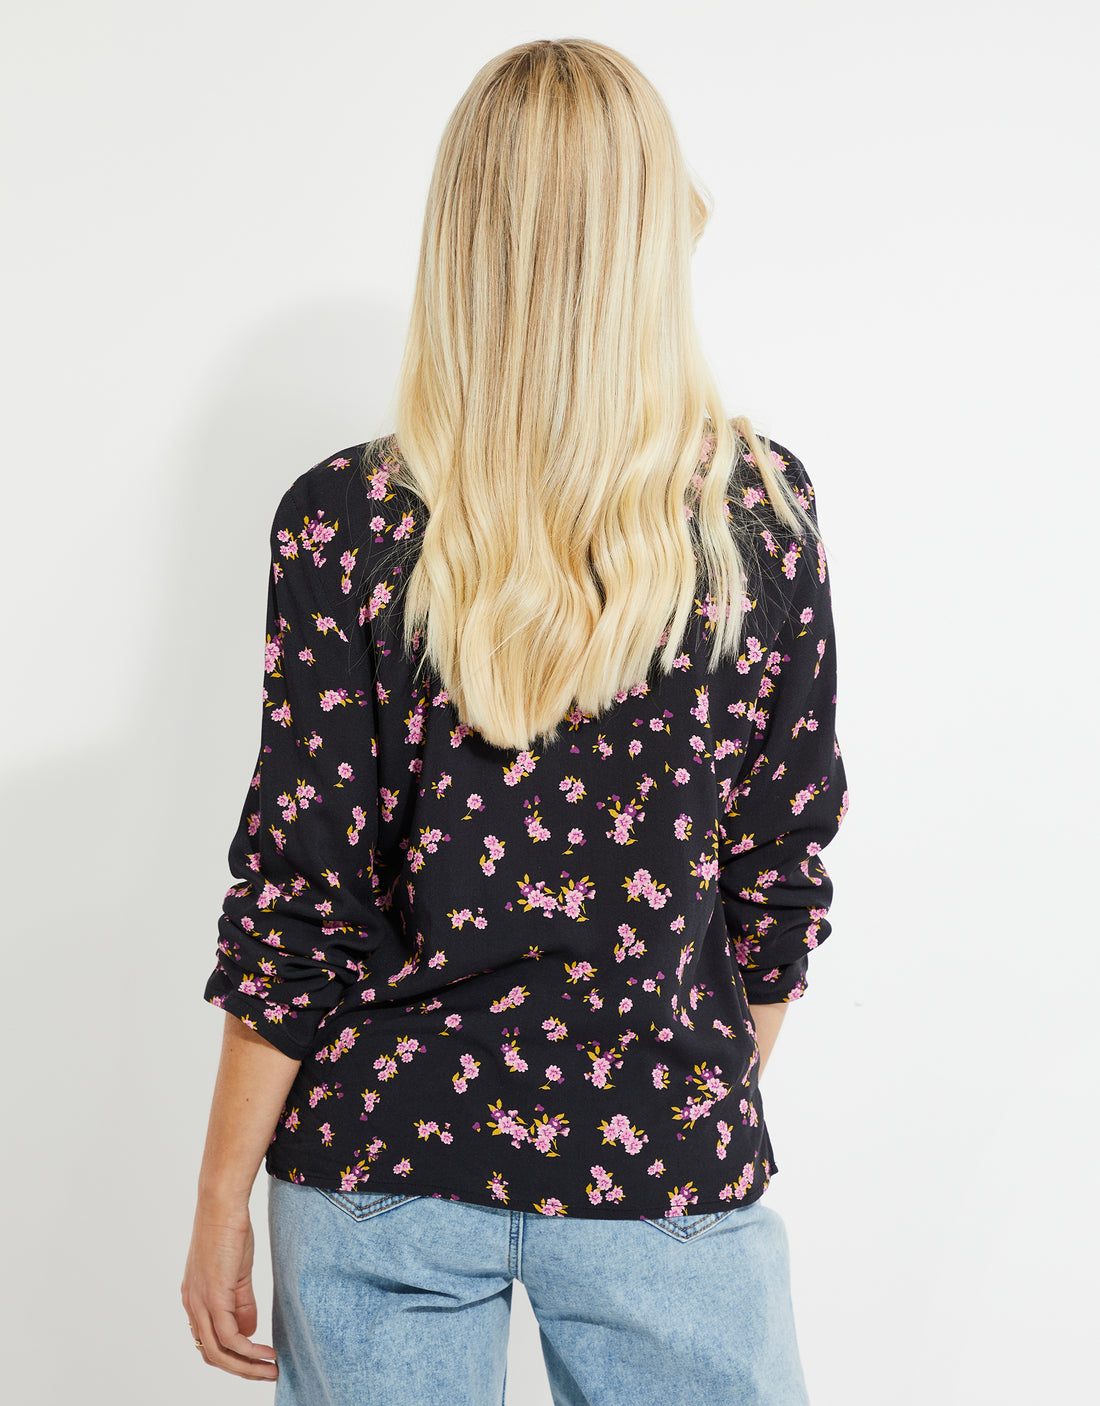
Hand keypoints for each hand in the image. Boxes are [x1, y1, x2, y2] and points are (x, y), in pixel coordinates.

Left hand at [181, 1203, 277, 1380]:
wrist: (222, 1205)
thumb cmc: (229, 1230)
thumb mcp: (236, 1273)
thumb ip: (241, 1303)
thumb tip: (248, 1333)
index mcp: (195, 1300)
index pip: (208, 1343)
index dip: (230, 1358)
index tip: (255, 1362)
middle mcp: (192, 1306)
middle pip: (212, 1355)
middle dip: (241, 1371)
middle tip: (267, 1374)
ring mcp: (200, 1303)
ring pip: (219, 1353)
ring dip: (247, 1368)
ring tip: (271, 1370)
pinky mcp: (214, 1296)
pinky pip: (229, 1337)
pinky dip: (248, 1351)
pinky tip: (266, 1353)